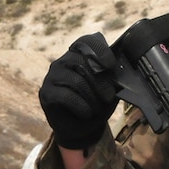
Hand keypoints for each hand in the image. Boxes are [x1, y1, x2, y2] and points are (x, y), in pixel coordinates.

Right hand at [38, 33, 118, 149]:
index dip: (99, 50)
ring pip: (76, 80)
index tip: (110, 65)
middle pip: (83, 63)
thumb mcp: (110, 87)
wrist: (82, 128)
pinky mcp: (46, 93)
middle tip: (109, 96)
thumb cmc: (97, 103)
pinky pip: (66, 95)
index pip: (86, 41)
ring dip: (92, 97)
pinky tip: (87, 112)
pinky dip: (81, 105)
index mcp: (79, 54)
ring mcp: (52, 76)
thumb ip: (113, 74)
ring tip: (97, 108)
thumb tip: (122, 67)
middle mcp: (63, 61)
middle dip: (100, 82)